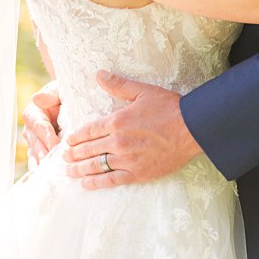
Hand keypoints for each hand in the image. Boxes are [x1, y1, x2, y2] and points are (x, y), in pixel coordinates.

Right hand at [22, 80, 61, 167]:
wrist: (66, 101)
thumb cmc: (63, 94)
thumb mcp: (58, 90)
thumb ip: (50, 94)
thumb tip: (37, 98)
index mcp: (33, 114)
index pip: (38, 125)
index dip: (46, 135)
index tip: (55, 144)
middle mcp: (31, 130)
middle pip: (36, 143)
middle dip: (44, 153)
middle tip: (52, 163)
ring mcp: (34, 142)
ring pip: (36, 154)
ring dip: (41, 164)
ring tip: (47, 175)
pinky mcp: (41, 151)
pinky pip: (39, 161)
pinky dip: (40, 171)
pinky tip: (41, 182)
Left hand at [62, 71, 201, 189]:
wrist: (193, 128)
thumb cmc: (170, 108)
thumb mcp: (143, 92)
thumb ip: (119, 84)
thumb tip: (99, 74)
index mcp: (117, 122)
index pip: (88, 131)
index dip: (75, 137)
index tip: (68, 141)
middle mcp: (118, 142)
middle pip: (88, 150)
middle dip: (73, 154)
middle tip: (64, 157)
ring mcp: (127, 159)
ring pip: (95, 166)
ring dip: (79, 169)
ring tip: (69, 171)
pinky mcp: (137, 173)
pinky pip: (110, 180)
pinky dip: (95, 183)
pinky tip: (86, 184)